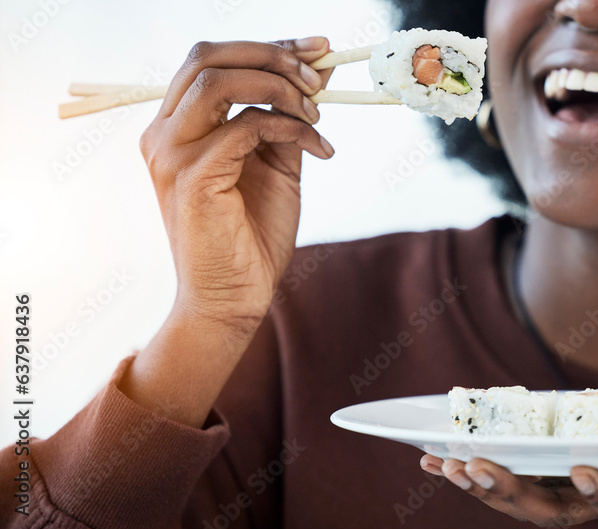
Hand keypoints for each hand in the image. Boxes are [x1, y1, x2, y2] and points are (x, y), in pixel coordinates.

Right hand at [140, 37, 335, 335]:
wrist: (235, 299)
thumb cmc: (253, 237)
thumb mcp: (277, 166)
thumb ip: (286, 120)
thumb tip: (315, 75)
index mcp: (177, 127)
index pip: (212, 60)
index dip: (267, 46)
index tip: (318, 48)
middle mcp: (163, 134)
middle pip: (208, 57)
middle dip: (271, 55)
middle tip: (319, 76)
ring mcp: (171, 155)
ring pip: (219, 82)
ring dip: (279, 87)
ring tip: (316, 114)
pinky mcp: (192, 178)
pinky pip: (245, 127)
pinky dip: (290, 128)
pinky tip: (319, 147)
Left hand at [420, 447, 597, 528]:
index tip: (585, 469)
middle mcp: (596, 505)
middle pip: (549, 511)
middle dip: (511, 493)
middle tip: (476, 466)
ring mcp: (569, 497)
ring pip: (520, 501)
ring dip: (481, 485)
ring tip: (445, 462)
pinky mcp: (551, 483)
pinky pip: (508, 482)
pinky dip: (472, 474)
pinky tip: (435, 459)